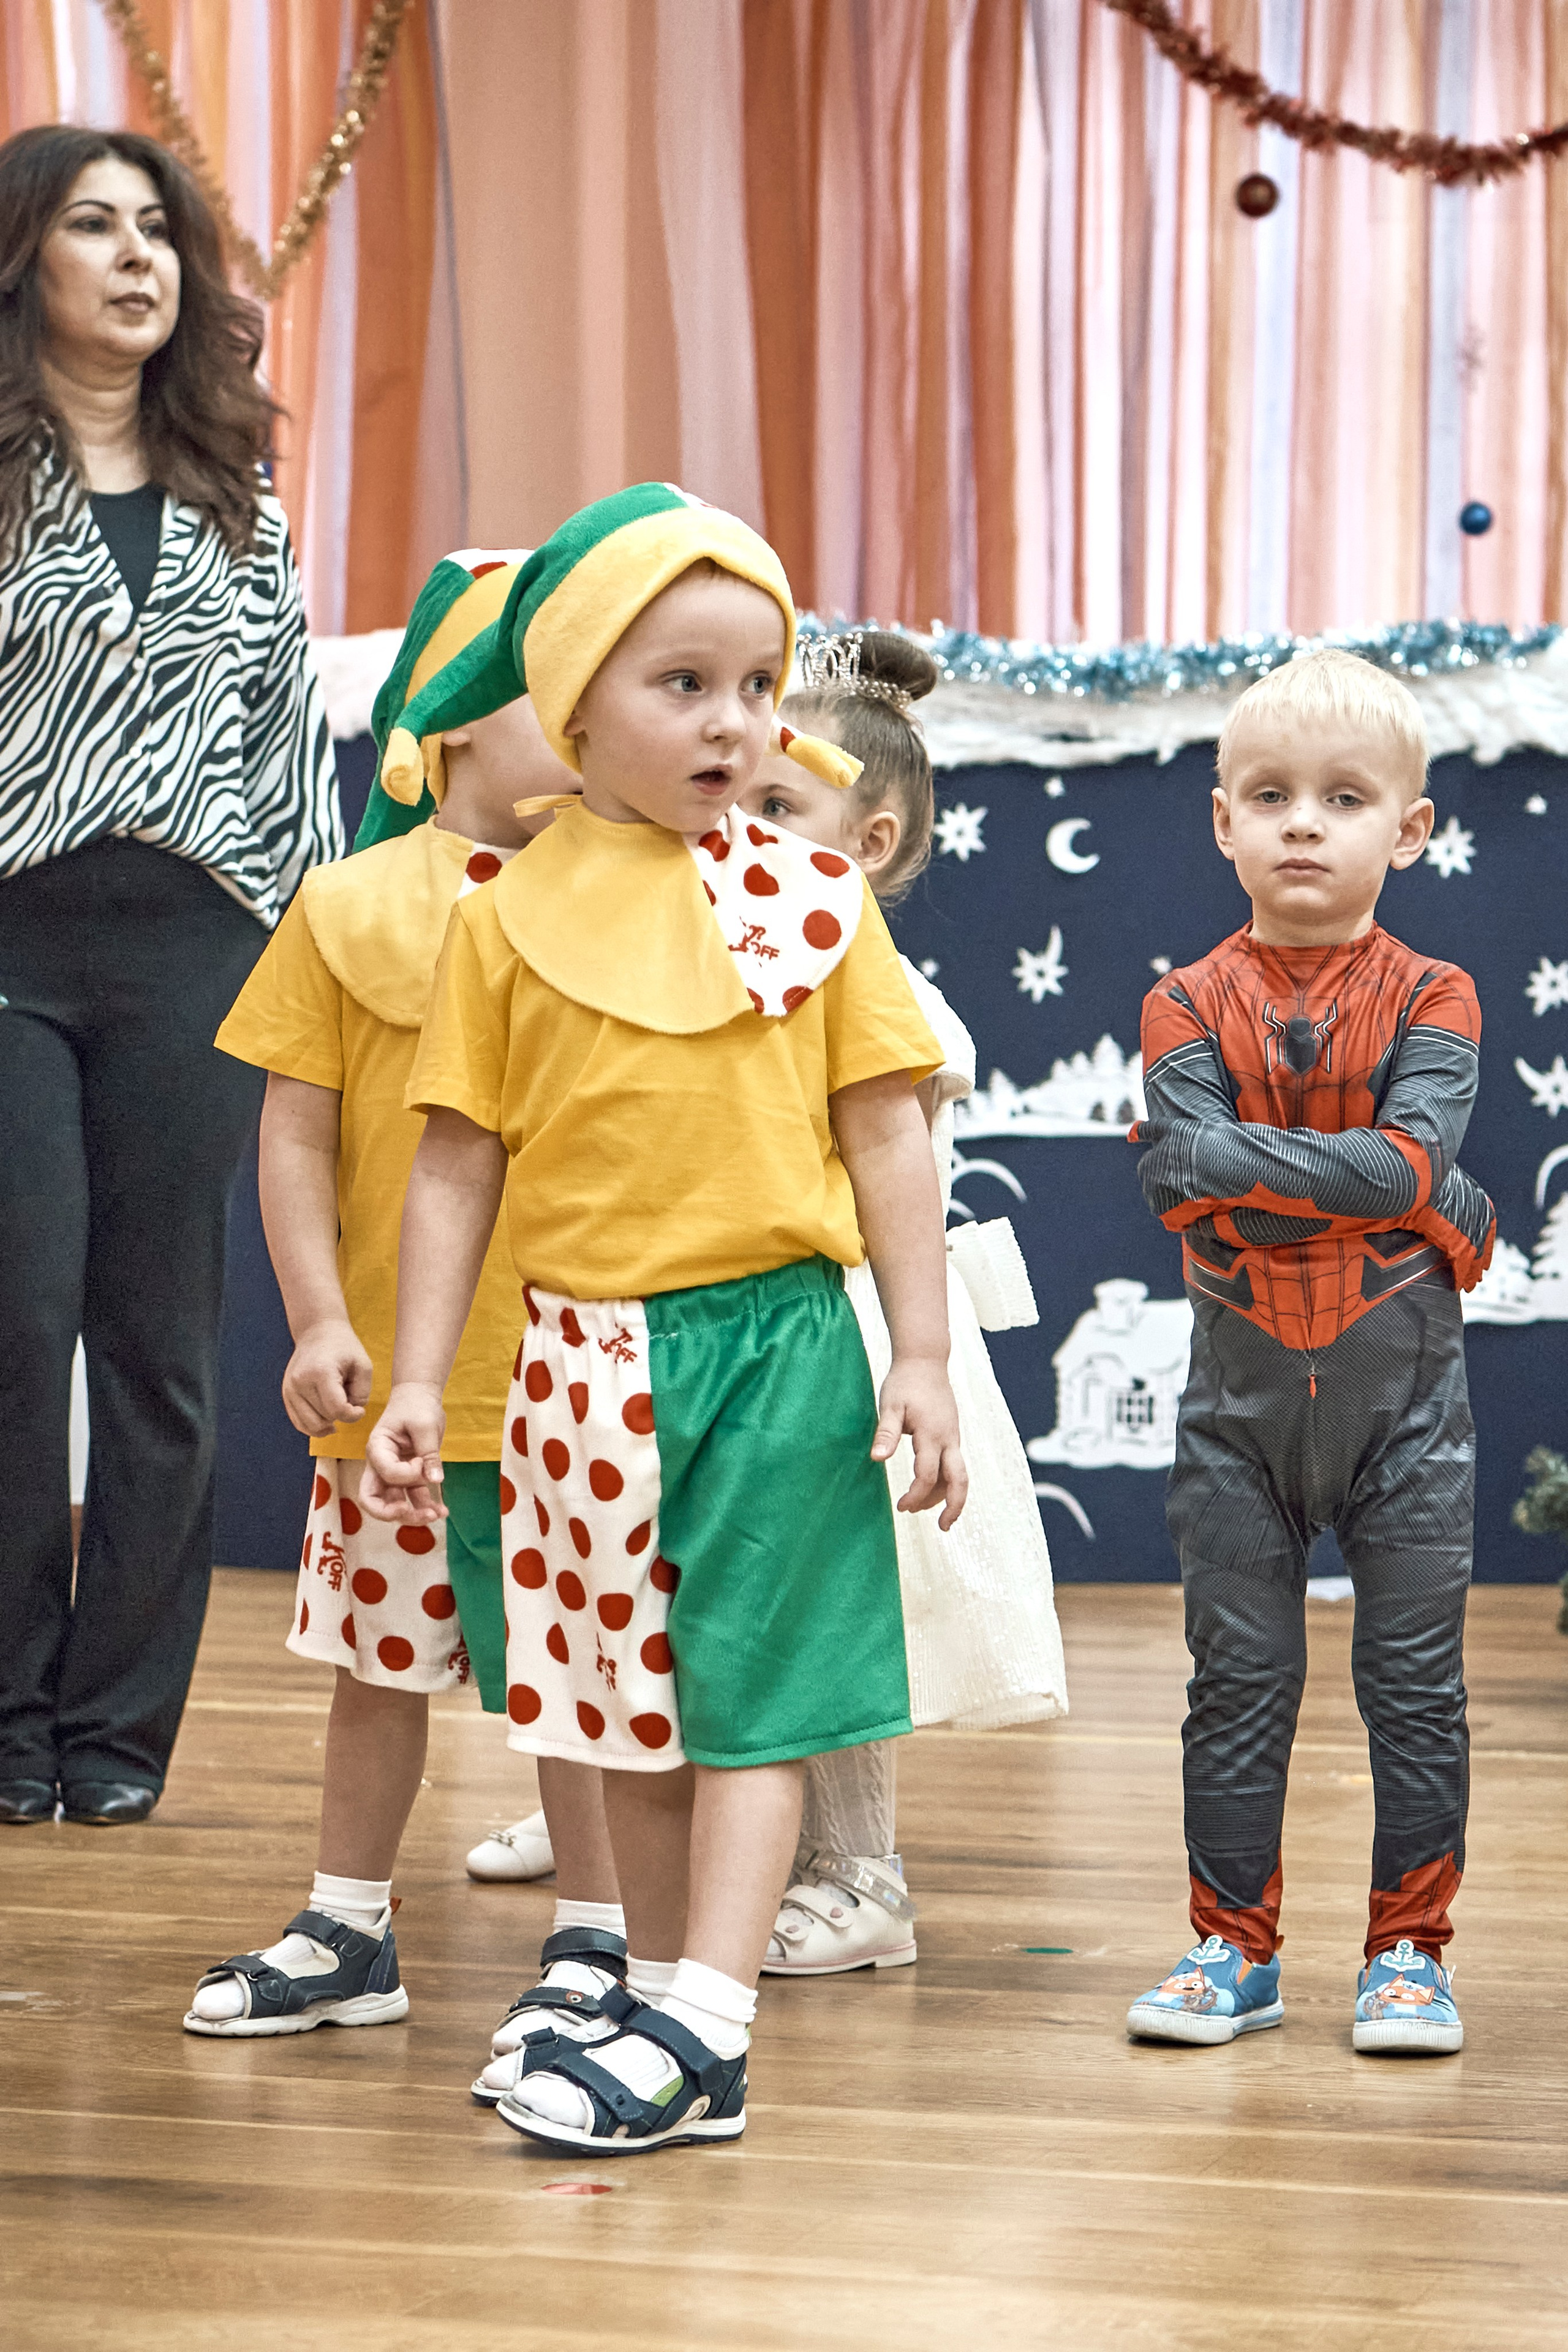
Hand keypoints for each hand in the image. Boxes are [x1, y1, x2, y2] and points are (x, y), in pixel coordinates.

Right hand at [281, 1318, 372, 1437]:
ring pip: (310, 1425)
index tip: (360, 1409)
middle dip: (340, 1415)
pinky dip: (314, 1426)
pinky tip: (326, 1420)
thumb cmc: (344, 1348)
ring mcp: (290, 1389)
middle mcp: (300, 1382)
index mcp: (321, 1372)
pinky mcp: (286, 1395)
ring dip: (328, 1422)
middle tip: (348, 1400)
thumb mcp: (363, 1365)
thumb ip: (362, 1393)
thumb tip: (350, 1414)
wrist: (317, 1332)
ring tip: (336, 1407)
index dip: (353, 1415)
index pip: (336, 1409)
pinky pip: (299, 1423)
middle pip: (324, 1418)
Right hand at [360, 1383, 447, 1523]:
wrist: (420, 1396)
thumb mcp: (425, 1425)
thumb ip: (429, 1454)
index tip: (422, 1460)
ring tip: (438, 1515)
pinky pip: (413, 1497)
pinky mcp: (409, 1476)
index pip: (386, 1473)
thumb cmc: (417, 1405)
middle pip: (375, 1500)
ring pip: (395, 1503)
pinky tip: (442, 1511)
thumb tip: (435, 1481)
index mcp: (377, 1449)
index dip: (406, 1474)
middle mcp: (380, 1465)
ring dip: (414, 1514)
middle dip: (395, 1513)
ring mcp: (393, 1473)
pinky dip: (426, 1506)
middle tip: (420, 1515)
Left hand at [871, 1356, 966, 1530]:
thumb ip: (886, 1433)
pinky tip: (935, 1490)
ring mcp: (953, 1437)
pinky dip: (948, 1481)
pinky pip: (956, 1464)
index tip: (901, 1506)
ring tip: (929, 1512)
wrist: (926, 1361)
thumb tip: (876, 1460)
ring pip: (958, 1474)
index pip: (927, 1475)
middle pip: (960, 1480)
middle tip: (942, 1527)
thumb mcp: (890, 1405)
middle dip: (954, 1506)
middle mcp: (948, 1439)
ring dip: (947, 1496)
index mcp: (931, 1434)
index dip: (916, 1495)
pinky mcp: (952, 1434)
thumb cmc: (904, 1383)